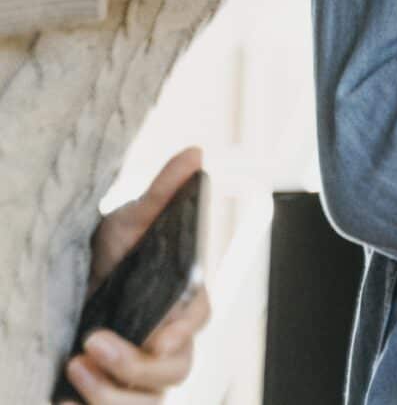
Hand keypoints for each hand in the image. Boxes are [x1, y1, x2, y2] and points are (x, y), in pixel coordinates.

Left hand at [60, 149, 212, 402]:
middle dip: (132, 366)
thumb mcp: (126, 223)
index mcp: (181, 303)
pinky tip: (66, 393)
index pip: (197, 320)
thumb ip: (162, 193)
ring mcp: (142, 377)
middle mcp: (168, 345)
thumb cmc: (105, 257)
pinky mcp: (114, 398)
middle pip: (174, 371)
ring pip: (147, 402)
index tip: (159, 336)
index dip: (182, 331)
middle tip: (87, 346)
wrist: (62, 292)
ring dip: (110, 393)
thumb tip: (195, 152)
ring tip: (72, 366)